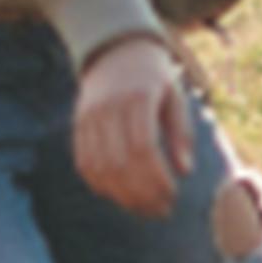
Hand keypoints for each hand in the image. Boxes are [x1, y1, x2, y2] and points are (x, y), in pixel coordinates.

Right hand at [74, 34, 196, 217]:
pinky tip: (120, 196)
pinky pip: (84, 164)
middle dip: (141, 194)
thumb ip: (180, 132)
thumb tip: (184, 171)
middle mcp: (108, 110)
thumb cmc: (154, 77)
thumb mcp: (175, 96)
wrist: (116, 52)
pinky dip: (100, 185)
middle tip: (161, 211)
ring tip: (144, 209)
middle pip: (120, 163)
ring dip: (121, 195)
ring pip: (99, 168)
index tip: (172, 196)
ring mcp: (88, 119)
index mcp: (138, 98)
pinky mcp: (77, 127)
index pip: (143, 148)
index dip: (156, 178)